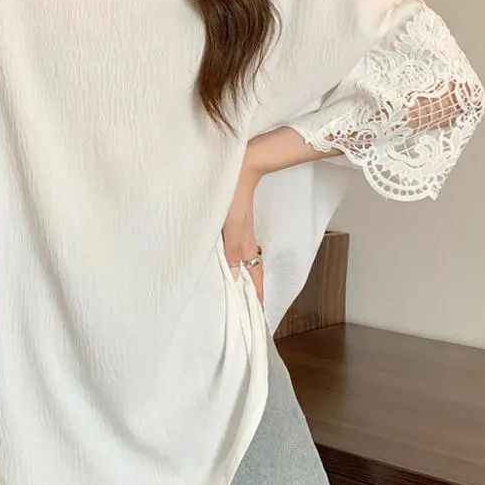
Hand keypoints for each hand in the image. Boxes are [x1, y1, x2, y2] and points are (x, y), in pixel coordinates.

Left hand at [222, 158, 262, 300]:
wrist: (240, 170)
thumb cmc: (233, 197)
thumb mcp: (231, 227)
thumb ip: (232, 251)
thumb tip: (234, 277)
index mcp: (246, 246)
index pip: (254, 278)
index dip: (256, 295)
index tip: (257, 313)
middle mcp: (245, 243)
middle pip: (250, 272)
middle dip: (249, 291)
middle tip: (245, 307)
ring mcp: (241, 235)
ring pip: (244, 262)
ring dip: (241, 277)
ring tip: (237, 292)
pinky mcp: (235, 226)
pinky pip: (237, 251)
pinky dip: (235, 263)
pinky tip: (227, 264)